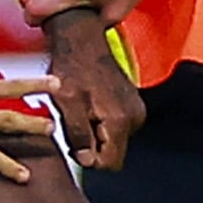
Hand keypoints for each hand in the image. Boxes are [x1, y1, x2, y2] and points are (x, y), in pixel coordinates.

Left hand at [46, 20, 145, 169]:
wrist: (82, 39)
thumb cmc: (72, 66)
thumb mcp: (67, 102)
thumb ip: (78, 134)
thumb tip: (86, 159)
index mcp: (121, 119)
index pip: (110, 163)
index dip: (89, 159)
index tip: (74, 142)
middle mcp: (134, 117)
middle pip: (113, 153)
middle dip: (92, 146)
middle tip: (74, 123)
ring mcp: (135, 110)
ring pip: (114, 141)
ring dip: (96, 134)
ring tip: (80, 112)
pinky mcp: (132, 104)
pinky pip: (117, 127)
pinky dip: (101, 124)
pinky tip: (88, 106)